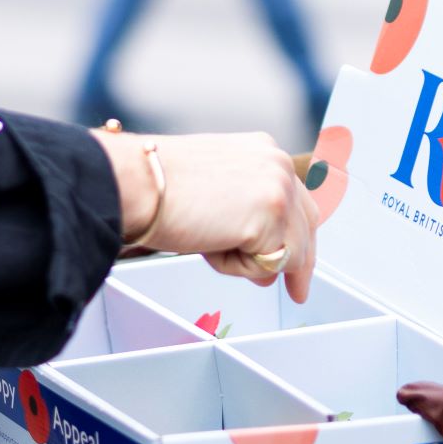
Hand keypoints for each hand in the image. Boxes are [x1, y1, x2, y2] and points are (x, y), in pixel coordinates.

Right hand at [96, 130, 315, 303]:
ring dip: (249, 263)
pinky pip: (268, 265)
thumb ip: (246, 211)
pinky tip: (209, 244)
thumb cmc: (157, 186)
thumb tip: (266, 260)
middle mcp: (278, 164)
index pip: (296, 200)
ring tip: (208, 244)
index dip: (298, 236)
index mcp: (264, 150)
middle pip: (307, 226)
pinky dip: (237, 267)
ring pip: (288, 251)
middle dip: (301, 264)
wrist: (135, 181)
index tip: (297, 261)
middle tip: (297, 293)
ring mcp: (279, 189)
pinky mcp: (271, 217)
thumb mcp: (215, 188)